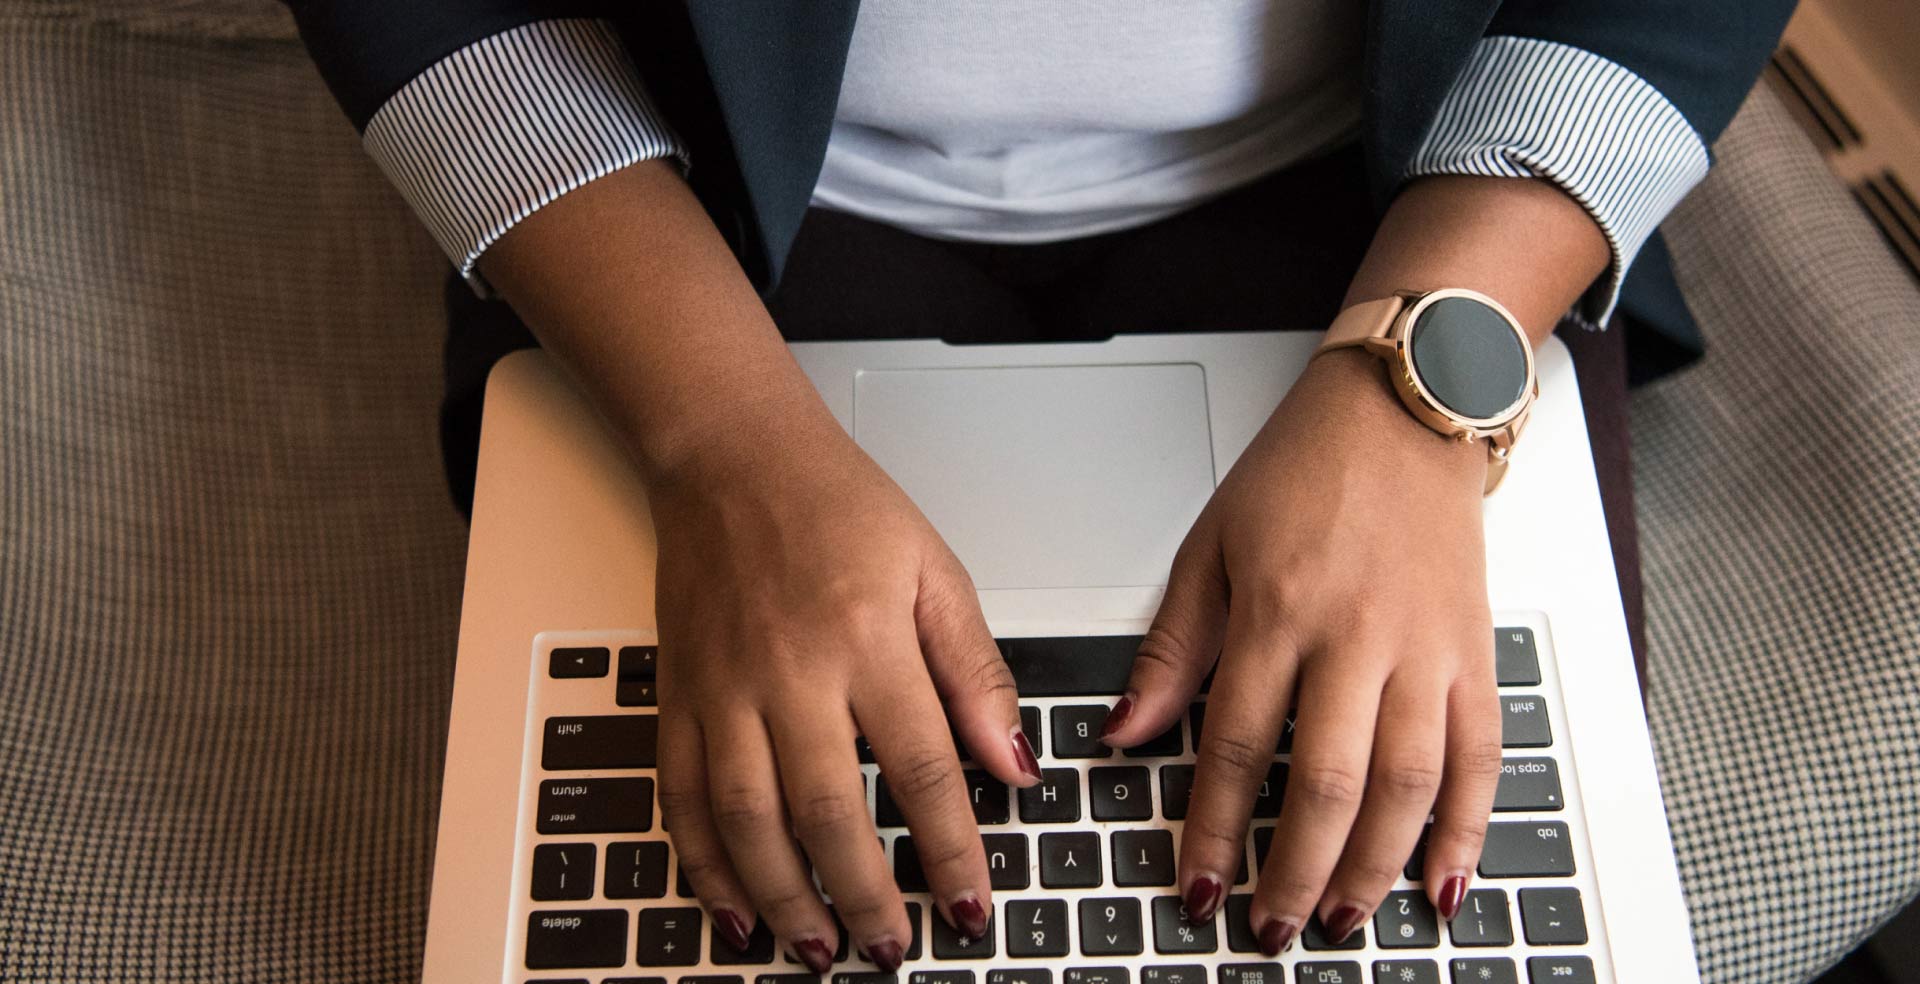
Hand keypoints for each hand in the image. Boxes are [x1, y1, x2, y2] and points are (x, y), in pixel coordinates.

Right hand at [649, 410, 1040, 973]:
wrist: (731, 456)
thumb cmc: (837, 505)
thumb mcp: (936, 571)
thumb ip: (976, 673)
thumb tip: (1015, 763)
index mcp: (868, 638)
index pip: (920, 769)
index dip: (951, 850)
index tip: (972, 905)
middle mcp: (791, 671)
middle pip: (829, 811)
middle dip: (865, 896)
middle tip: (891, 951)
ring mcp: (724, 688)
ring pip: (749, 819)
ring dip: (784, 897)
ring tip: (818, 948)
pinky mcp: (679, 694)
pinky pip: (681, 795)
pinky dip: (703, 861)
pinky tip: (731, 906)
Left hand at [1101, 348, 1503, 953]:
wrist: (1405, 410)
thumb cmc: (1303, 472)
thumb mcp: (1211, 547)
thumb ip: (1173, 649)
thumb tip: (1128, 733)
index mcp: (1279, 609)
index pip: (1237, 745)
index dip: (1216, 827)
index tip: (1199, 882)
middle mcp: (1357, 636)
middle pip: (1326, 783)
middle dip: (1294, 872)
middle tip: (1269, 927)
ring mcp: (1426, 649)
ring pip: (1406, 784)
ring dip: (1373, 867)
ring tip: (1341, 919)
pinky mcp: (1476, 653)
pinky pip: (1481, 757)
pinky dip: (1468, 828)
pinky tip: (1444, 883)